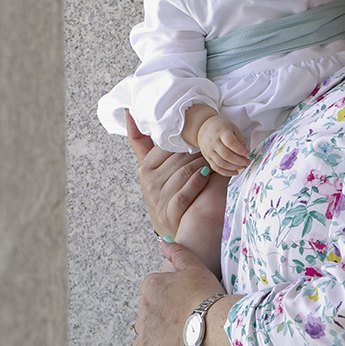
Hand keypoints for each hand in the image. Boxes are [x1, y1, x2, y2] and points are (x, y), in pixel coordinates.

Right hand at [126, 111, 215, 239]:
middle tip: (213, 147)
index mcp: (145, 168)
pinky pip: (185, 192)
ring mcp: (158, 198)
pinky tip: (208, 176)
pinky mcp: (169, 212)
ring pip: (184, 172)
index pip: (167, 146)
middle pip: (179, 158)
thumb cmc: (168, 195)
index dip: (187, 141)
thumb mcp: (155, 169)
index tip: (200, 138)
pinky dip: (199, 183)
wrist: (177, 231)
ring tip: (214, 161)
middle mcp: (149, 182)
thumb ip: (142, 142)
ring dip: (203, 165)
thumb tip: (129, 113)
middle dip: (199, 152)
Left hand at [134, 241, 227, 345]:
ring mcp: (142, 325)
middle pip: (150, 307)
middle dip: (163, 311)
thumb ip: (177, 252)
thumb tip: (164, 241)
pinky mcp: (145, 345)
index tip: (184, 301)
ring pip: (145, 326)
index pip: (154, 288)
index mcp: (151, 283)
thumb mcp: (195, 267)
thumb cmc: (206, 294)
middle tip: (184, 316)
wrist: (212, 324)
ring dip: (157, 329)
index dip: (170, 295)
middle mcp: (143, 302)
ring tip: (178, 332)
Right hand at [197, 116, 249, 176]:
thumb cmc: (220, 128)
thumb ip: (239, 140)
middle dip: (239, 161)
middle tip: (247, 162)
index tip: (247, 153)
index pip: (230, 142)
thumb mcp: (232, 128)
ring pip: (222, 163)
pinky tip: (234, 172)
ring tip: (242, 166)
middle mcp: (213, 142)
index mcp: (221, 132)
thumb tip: (244, 154)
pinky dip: (226, 172)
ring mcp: (209, 151)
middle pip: (226, 155)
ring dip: (234, 167)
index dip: (240, 150)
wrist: (204, 129)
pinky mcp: (207, 158)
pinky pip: (217, 168)